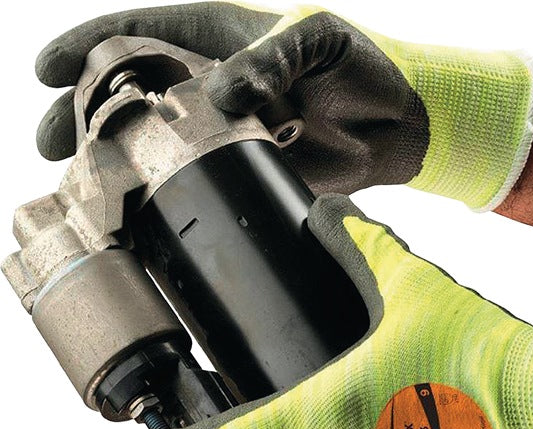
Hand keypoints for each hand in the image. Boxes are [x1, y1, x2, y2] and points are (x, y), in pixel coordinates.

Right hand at [35, 2, 532, 206]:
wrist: (402, 124)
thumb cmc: (365, 66)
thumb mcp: (317, 40)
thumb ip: (269, 60)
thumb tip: (223, 94)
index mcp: (221, 39)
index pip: (140, 32)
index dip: (89, 46)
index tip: (48, 68)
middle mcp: (215, 84)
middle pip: (132, 91)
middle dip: (85, 110)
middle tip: (51, 138)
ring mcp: (226, 130)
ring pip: (157, 141)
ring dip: (116, 158)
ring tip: (80, 178)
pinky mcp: (245, 170)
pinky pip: (197, 181)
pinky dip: (167, 193)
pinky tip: (138, 209)